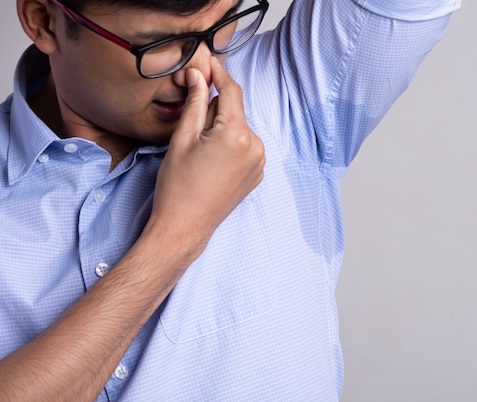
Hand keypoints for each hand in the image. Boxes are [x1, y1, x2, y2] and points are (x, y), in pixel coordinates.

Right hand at [147, 57, 264, 259]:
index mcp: (237, 135)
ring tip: (199, 150)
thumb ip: (195, 103)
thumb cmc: (178, 186)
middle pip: (234, 111)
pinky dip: (230, 144)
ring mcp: (259, 162)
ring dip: (222, 128)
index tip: (208, 62)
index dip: (218, 74)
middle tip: (190, 128)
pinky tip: (211, 161)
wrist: (185, 226)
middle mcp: (255, 147)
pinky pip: (244, 146)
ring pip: (239, 128)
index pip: (231, 91)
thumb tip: (198, 76)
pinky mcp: (257, 173)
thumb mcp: (182, 138)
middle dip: (214, 110)